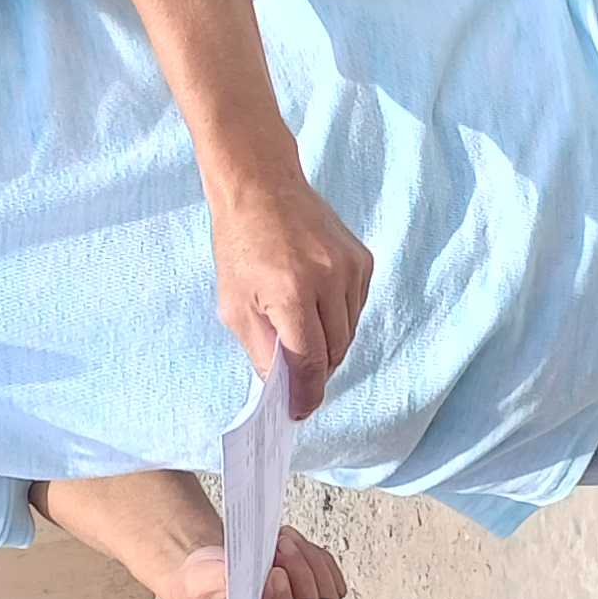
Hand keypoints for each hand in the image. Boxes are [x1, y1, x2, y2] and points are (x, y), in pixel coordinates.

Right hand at [161, 526, 348, 598]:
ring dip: (309, 564)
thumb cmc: (202, 587)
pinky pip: (333, 582)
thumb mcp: (195, 583)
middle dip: (299, 579)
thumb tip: (247, 577)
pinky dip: (317, 559)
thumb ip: (217, 582)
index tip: (274, 575)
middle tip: (280, 548)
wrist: (212, 572)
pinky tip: (293, 544)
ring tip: (282, 540)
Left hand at [211, 175, 372, 416]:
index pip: (310, 362)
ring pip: (349, 333)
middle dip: (316, 372)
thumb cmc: (241, 245)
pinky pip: (356, 309)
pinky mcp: (363, 260)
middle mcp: (327, 279)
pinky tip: (315, 305)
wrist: (262, 186)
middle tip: (295, 376)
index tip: (300, 412)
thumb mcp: (234, 305)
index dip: (306, 394)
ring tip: (301, 333)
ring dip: (328, 345)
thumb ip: (261, 350)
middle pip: (334, 353)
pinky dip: (338, 319)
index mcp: (290, 292)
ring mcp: (350, 268)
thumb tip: (283, 387)